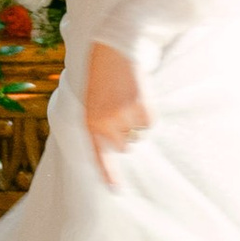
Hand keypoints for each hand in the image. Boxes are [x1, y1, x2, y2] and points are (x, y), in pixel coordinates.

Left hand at [84, 40, 149, 185]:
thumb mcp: (92, 103)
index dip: (108, 174)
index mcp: (90, 124)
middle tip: (119, 108)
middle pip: (125, 146)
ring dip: (136, 121)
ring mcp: (124, 118)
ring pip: (138, 134)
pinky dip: (147, 112)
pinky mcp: (142, 110)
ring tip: (127, 98)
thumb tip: (120, 147)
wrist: (113, 48)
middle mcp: (106, 125)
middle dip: (125, 132)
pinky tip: (138, 95)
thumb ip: (100, 125)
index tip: (117, 191)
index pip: (99, 156)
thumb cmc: (101, 77)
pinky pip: (150, 123)